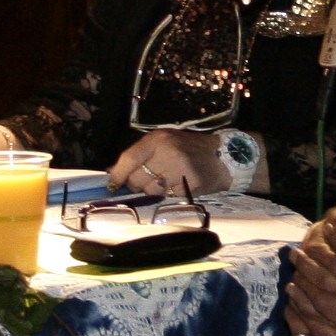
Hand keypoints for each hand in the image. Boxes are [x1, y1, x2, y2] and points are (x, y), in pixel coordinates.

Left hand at [108, 128, 227, 195]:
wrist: (222, 157)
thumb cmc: (187, 149)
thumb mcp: (162, 144)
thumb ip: (138, 156)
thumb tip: (112, 172)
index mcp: (158, 139)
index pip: (129, 158)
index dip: (118, 174)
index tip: (113, 184)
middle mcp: (168, 151)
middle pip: (137, 178)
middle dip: (137, 184)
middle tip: (147, 181)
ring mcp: (180, 167)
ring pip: (151, 191)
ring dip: (153, 191)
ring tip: (165, 182)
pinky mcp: (191, 182)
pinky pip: (168, 197)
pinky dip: (169, 195)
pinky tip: (178, 185)